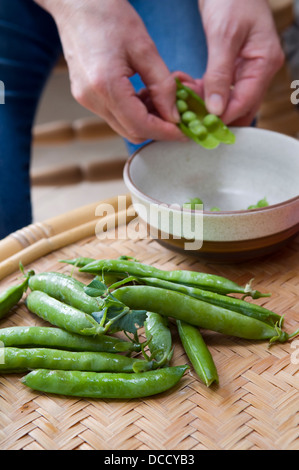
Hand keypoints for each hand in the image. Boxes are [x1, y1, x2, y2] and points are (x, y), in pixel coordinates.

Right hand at [35, 0, 185, 143]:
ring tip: (161, 99)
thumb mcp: (144, 48)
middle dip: (157, 128)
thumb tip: (174, 115)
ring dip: (146, 120)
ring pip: (123, 126)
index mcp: (106, 86)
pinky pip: (115, 114)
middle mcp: (92, 99)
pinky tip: (144, 94)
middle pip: (132, 132)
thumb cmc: (108, 15)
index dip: (165, 132)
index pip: (140, 125)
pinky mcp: (85, 95)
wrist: (75, 3)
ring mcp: (86, 99)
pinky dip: (133, 112)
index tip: (184, 130)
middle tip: (177, 114)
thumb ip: (162, 86)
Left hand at [198, 0, 283, 125]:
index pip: (245, 102)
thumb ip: (219, 74)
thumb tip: (216, 109)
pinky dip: (202, 92)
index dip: (223, 117)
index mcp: (264, 63)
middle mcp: (258, 70)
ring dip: (204, 104)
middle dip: (214, 115)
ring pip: (227, 101)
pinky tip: (186, 87)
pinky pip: (219, 89)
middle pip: (239, 108)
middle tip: (188, 116)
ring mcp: (247, 70)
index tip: (200, 124)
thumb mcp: (224, 36)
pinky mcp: (233, 68)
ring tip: (183, 97)